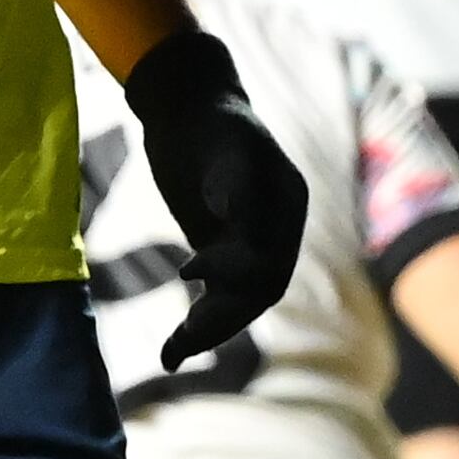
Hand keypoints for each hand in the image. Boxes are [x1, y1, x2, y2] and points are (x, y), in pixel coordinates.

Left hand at [122, 26, 309, 367]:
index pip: (274, 263)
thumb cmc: (208, 119)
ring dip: (206, 330)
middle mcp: (274, 231)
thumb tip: (241, 226)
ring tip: (171, 353)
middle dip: (222, 319)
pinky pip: (215, 296)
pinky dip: (195, 323)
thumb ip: (236, 185)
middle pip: (257, 292)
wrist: (185, 104)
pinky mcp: (218, 250)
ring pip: (236, 301)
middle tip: (182, 339)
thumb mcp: (226, 146)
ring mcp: (248, 243)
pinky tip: (170, 349)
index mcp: (288, 207)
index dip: (238, 278)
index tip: (191, 270)